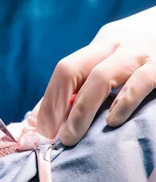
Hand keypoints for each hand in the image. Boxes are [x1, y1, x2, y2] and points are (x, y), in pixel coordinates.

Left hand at [33, 7, 155, 144]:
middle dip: (55, 106)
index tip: (38, 129)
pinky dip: (123, 102)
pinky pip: (141, 82)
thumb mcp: (123, 54)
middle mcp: (117, 44)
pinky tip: (113, 122)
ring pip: (100, 78)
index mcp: (103, 43)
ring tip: (71, 138)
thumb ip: (98, 77)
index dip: (48, 100)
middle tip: (50, 137)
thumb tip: (61, 110)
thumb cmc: (154, 47)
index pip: (65, 69)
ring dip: (80, 111)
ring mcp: (141, 52)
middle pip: (72, 69)